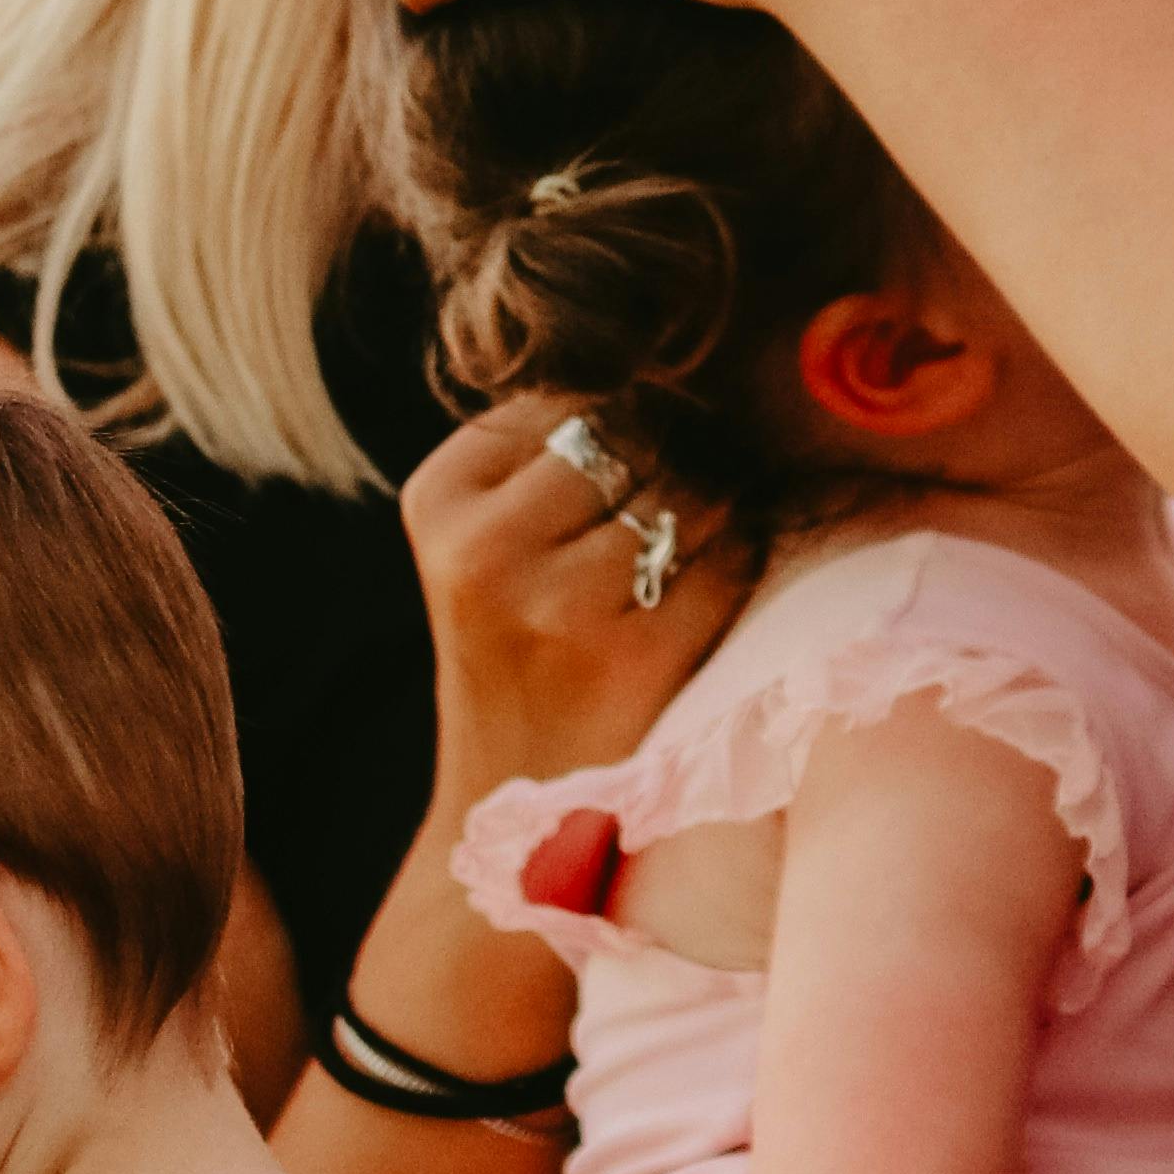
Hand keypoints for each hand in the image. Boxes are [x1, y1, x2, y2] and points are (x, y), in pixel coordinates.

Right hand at [402, 393, 748, 821]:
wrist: (517, 817)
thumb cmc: (522, 658)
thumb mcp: (486, 545)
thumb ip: (548, 454)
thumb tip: (676, 355)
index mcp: (438, 500)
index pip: (569, 395)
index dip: (621, 423)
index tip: (620, 481)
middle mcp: (486, 545)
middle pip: (634, 433)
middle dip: (672, 463)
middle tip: (663, 525)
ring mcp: (557, 602)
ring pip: (690, 489)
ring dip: (713, 515)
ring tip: (675, 567)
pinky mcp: (632, 654)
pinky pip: (728, 560)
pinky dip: (735, 570)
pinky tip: (699, 607)